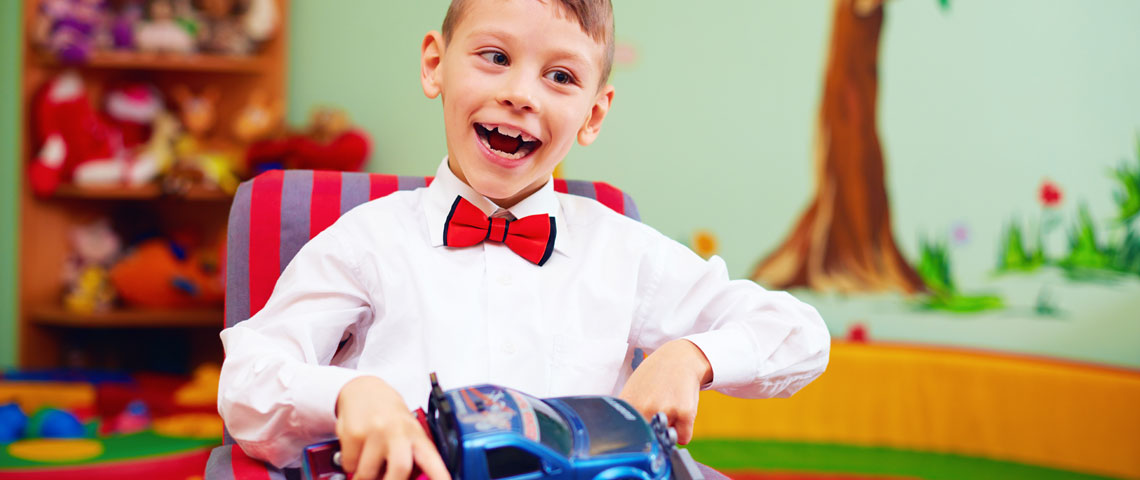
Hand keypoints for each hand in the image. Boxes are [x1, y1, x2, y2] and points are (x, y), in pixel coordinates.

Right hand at [335, 376, 450, 479]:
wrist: (363, 390)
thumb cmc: (389, 416)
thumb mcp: (408, 431)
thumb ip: (412, 456)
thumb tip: (413, 479)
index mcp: (416, 435)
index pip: (432, 461)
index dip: (440, 476)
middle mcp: (398, 431)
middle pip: (400, 469)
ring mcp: (375, 431)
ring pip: (368, 474)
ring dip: (366, 476)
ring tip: (370, 464)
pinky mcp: (354, 433)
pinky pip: (350, 465)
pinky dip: (352, 465)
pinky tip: (358, 451)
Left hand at [618, 339, 711, 444]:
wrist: (679, 358)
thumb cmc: (655, 375)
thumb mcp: (632, 389)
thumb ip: (627, 412)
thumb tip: (624, 434)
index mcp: (629, 404)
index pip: (629, 436)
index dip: (637, 437)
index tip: (641, 432)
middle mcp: (645, 408)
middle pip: (650, 440)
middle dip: (654, 433)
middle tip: (658, 414)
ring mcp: (665, 410)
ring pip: (667, 439)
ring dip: (670, 431)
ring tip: (670, 409)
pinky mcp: (685, 412)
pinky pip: (684, 437)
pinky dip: (684, 431)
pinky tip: (681, 413)